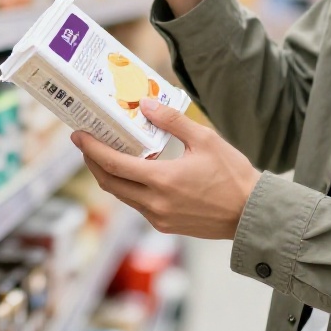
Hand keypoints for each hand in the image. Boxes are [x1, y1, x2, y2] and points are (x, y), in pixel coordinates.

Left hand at [72, 98, 260, 239]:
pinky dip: (128, 187)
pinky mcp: (165, 225)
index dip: (91, 149)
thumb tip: (145, 105)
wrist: (252, 214)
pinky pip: (137, 204)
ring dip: (109, 175)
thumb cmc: (233, 175)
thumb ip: (172, 121)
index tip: (78, 135)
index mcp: (162, 181)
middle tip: (86, 143)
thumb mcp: (205, 139)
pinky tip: (134, 172)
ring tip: (106, 155)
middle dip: (92, 162)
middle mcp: (155, 203)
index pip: (113, 164)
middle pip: (109, 183)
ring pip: (122, 196)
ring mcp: (159, 217)